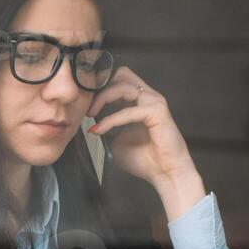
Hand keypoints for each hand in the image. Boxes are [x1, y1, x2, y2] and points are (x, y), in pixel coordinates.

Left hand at [86, 67, 205, 219]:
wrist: (165, 174)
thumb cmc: (144, 160)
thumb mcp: (116, 140)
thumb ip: (106, 127)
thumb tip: (89, 124)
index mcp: (140, 101)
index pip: (118, 78)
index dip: (100, 84)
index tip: (83, 99)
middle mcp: (148, 97)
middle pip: (121, 74)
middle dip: (100, 85)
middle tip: (86, 102)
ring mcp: (154, 102)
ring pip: (123, 87)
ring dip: (103, 99)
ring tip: (90, 114)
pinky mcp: (157, 112)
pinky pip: (128, 110)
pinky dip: (111, 120)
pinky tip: (100, 130)